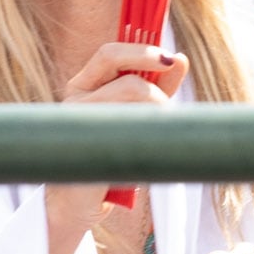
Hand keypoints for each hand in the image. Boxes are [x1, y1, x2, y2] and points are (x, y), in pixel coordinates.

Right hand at [47, 43, 190, 236]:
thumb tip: (179, 58)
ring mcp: (77, 124)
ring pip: (132, 105)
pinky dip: (147, 142)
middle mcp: (74, 100)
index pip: (109, 53)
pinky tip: (144, 154)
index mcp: (82, 86)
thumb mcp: (134, 114)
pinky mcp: (85, 150)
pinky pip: (129, 136)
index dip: (141, 50)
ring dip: (156, 118)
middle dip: (157, 91)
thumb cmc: (107, 154)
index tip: (170, 59)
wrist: (77, 202)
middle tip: (168, 109)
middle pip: (126, 80)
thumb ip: (156, 87)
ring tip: (154, 137)